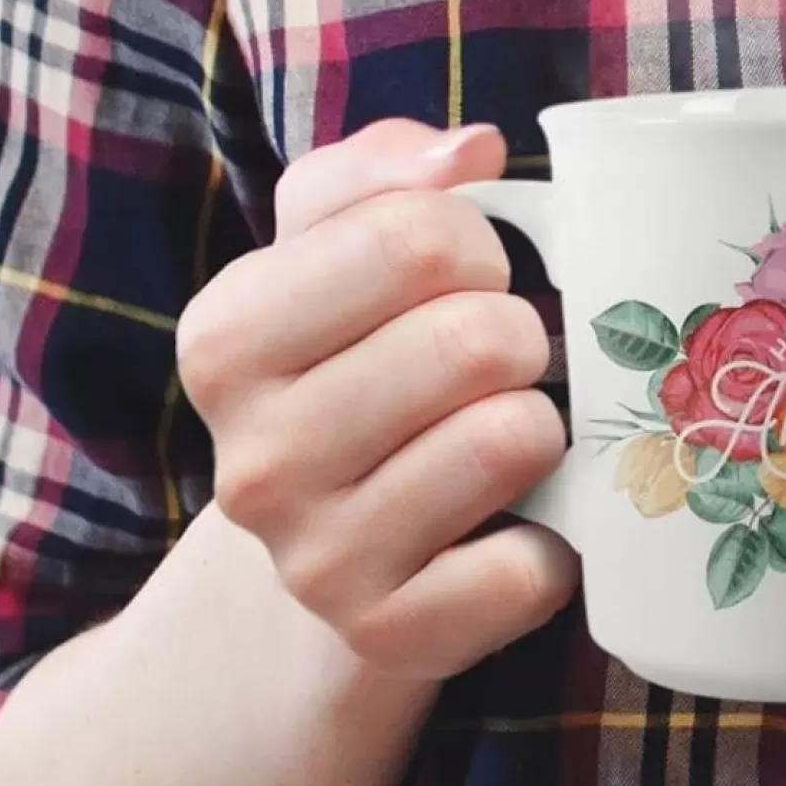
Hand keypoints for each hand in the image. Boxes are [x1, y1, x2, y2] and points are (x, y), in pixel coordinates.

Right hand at [177, 119, 578, 679]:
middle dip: (521, 336)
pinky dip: (558, 541)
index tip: (463, 280)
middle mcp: (255, 457)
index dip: (479, 245)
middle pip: (482, 338)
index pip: (419, 233)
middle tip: (492, 367)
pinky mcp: (394, 637)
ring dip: (543, 427)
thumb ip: (383, 172)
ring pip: (517, 437)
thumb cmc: (359, 367)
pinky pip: (537, 563)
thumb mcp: (337, 250)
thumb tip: (466, 149)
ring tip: (498, 438)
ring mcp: (318, 561)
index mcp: (228, 337)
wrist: (335, 555)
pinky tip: (512, 530)